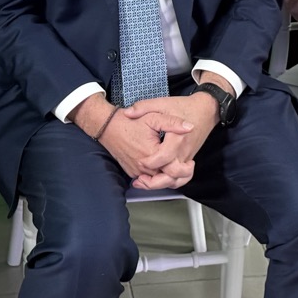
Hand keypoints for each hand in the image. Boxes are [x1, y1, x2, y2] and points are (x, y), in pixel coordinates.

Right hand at [73, 94, 194, 184]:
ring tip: (175, 165)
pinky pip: (146, 178)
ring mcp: (136, 171)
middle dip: (177, 174)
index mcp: (151, 155)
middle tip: (187, 166)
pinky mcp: (131, 172)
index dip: (185, 168)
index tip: (190, 162)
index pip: (173, 170)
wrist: (107, 126)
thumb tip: (190, 127)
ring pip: (157, 180)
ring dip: (167, 175)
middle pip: (166, 179)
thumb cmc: (128, 121)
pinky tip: (162, 166)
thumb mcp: (153, 117)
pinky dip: (155, 174)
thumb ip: (173, 123)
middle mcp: (142, 167)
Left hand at [125, 92, 217, 189]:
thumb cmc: (184, 106)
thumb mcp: (162, 103)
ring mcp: (187, 157)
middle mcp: (183, 151)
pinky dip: (170, 181)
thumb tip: (128, 113)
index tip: (139, 162)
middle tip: (139, 179)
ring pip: (177, 180)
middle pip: (171, 175)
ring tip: (145, 182)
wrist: (206, 110)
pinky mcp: (188, 159)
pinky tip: (158, 179)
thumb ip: (144, 107)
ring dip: (161, 184)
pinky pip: (181, 177)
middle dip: (153, 181)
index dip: (149, 163)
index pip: (163, 157)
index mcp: (177, 138)